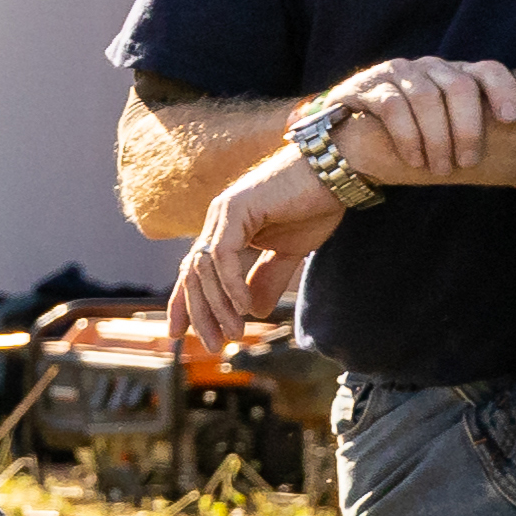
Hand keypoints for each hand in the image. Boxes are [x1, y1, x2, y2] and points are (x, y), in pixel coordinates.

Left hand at [173, 150, 346, 347]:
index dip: (184, 302)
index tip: (177, 334)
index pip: (195, 271)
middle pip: (193, 273)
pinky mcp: (237, 207)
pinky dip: (230, 283)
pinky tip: (243, 307)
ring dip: (218, 305)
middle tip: (213, 345)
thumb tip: (256, 312)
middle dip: (200, 313)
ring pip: (205, 267)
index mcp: (226, 229)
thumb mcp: (289, 252)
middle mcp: (218, 220)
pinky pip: (224, 254)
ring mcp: (223, 212)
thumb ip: (268, 278)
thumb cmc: (316, 204)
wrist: (338, 171)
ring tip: (234, 332)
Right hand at [332, 59, 515, 189]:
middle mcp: (431, 67)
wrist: (349, 132)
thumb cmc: (411, 135)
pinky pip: (393, 108)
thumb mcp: (445, 127)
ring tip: (439, 168)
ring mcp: (399, 73)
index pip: (488, 71)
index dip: (503, 91)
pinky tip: (414, 159)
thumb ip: (474, 132)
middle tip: (467, 162)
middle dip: (467, 128)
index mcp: (456, 74)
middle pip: (460, 87)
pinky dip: (407, 137)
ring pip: (427, 98)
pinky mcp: (369, 86)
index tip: (511, 120)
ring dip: (436, 138)